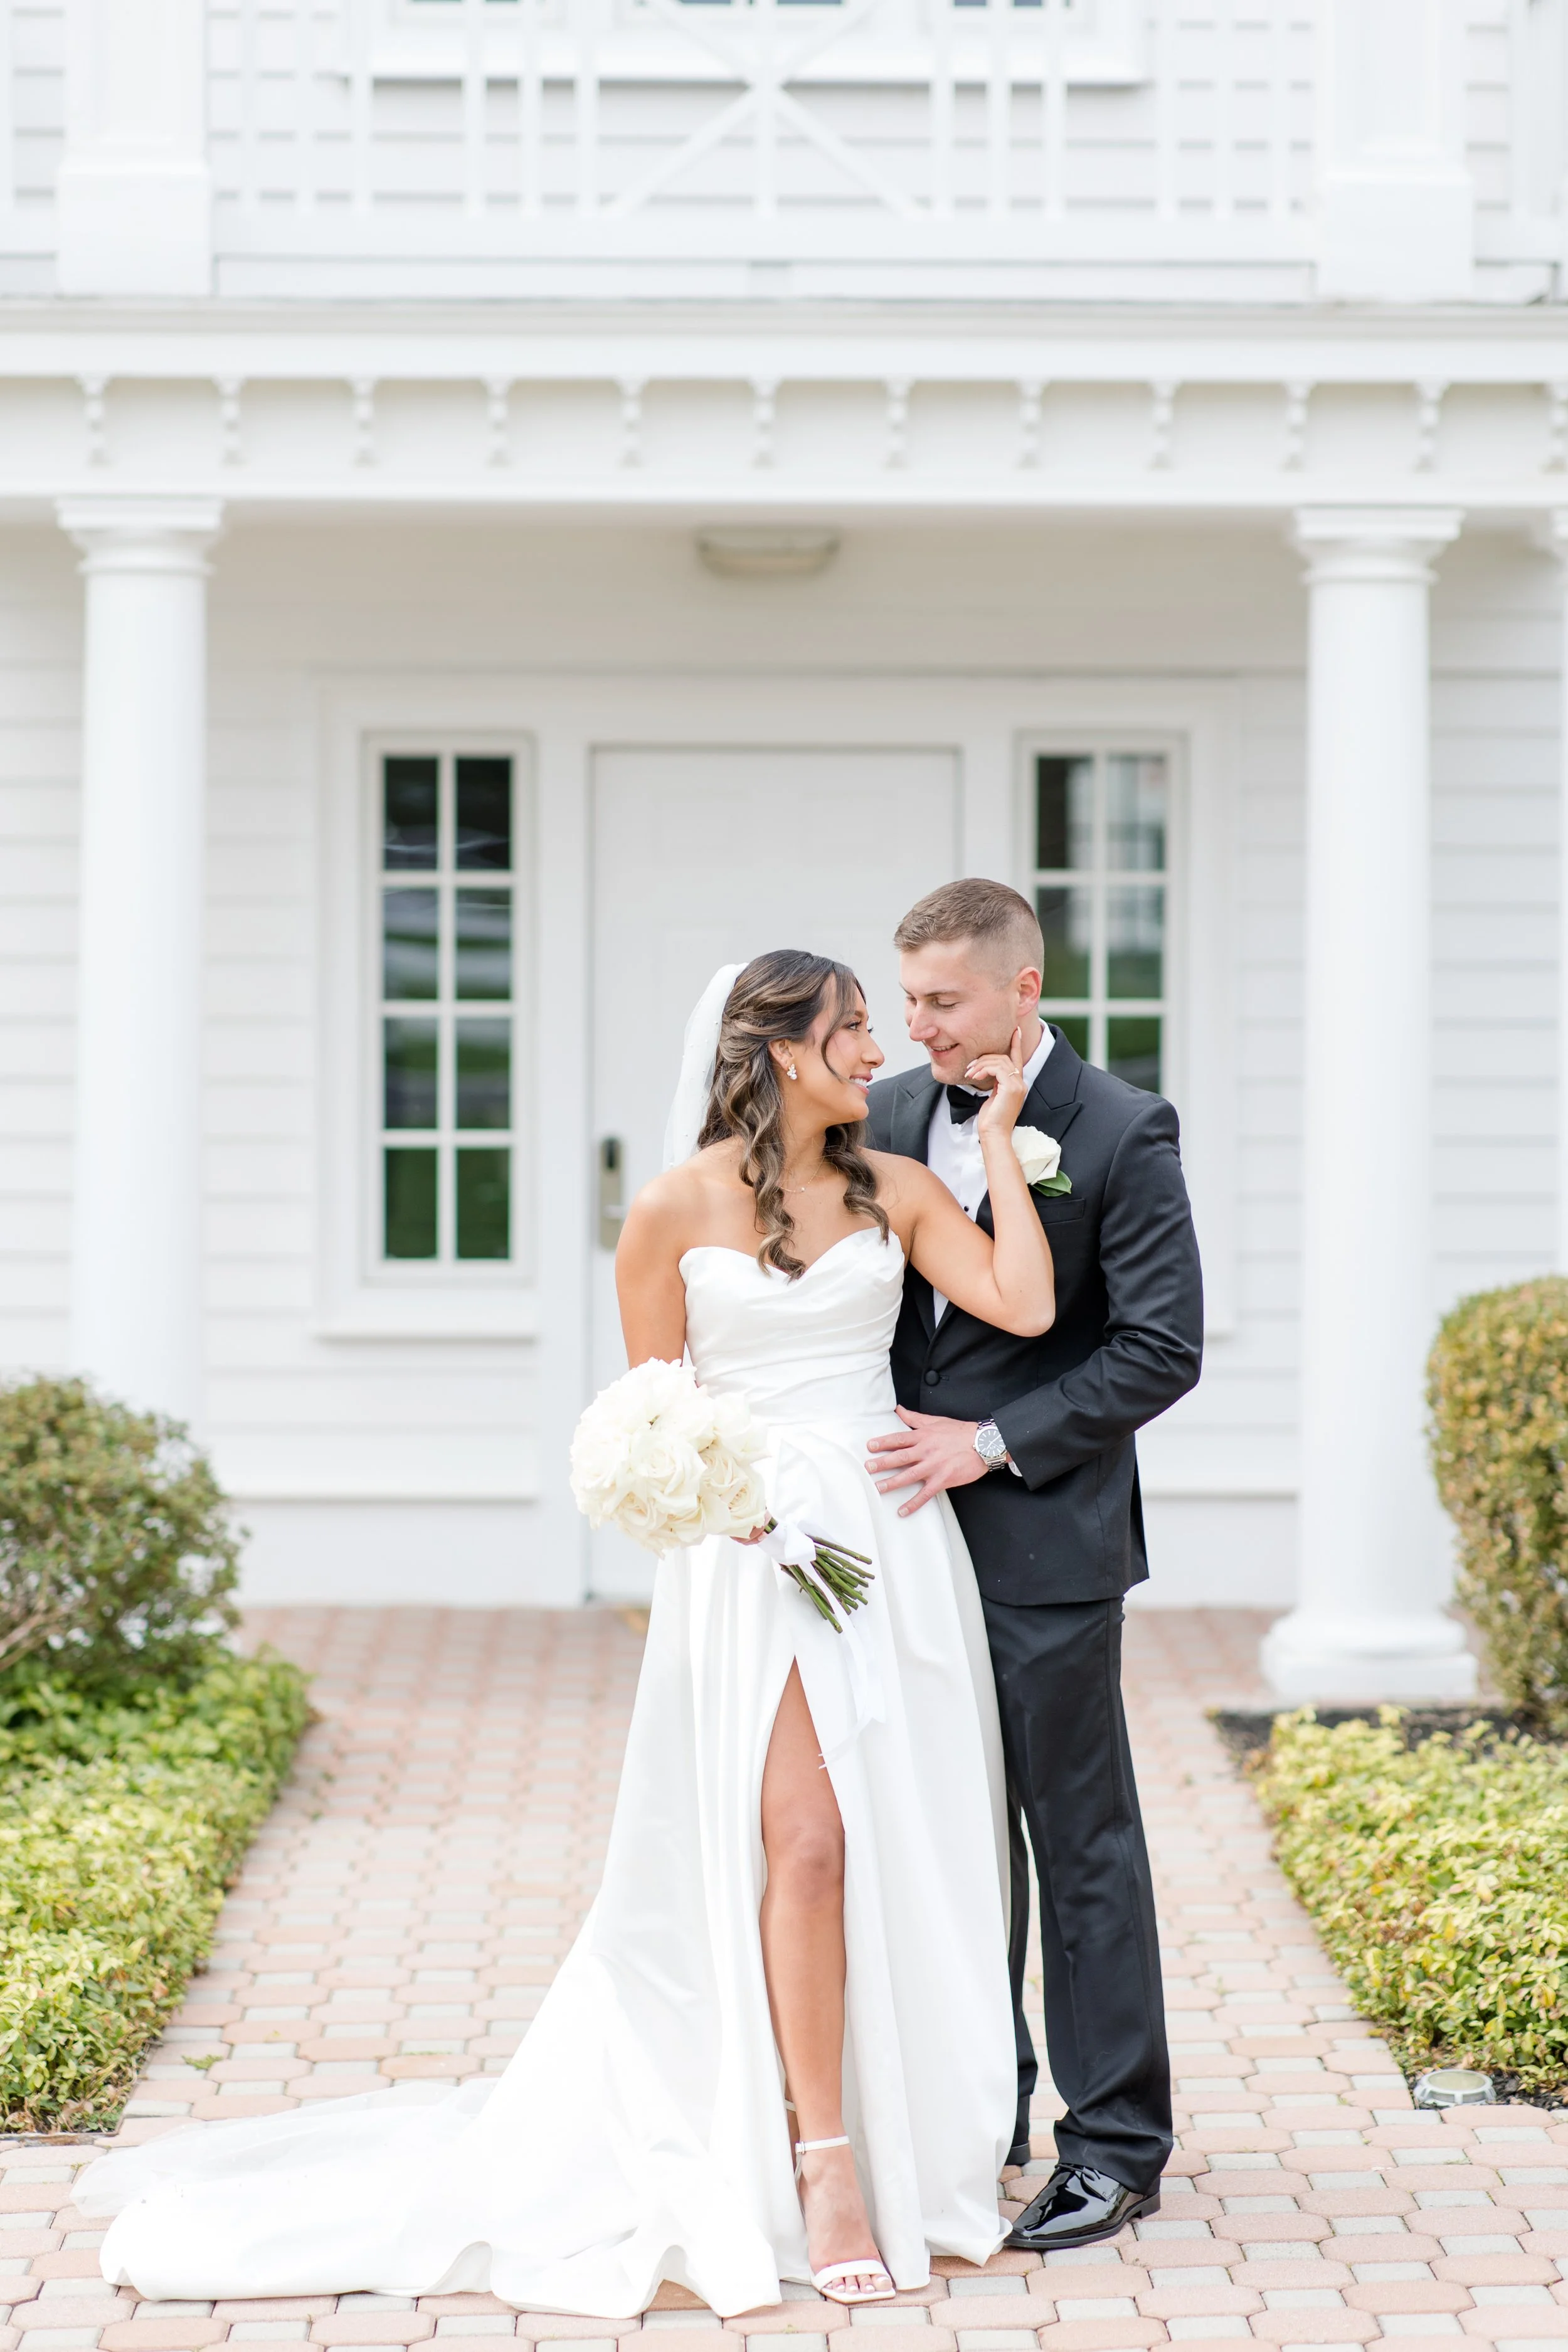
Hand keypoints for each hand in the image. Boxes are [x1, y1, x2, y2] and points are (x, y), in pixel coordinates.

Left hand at [865, 1407, 985, 1514]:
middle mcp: (926, 1451)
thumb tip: (898, 1409)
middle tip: (867, 1468)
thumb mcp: (936, 1421)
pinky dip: (913, 1503)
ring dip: (892, 1483)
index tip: (869, 1446)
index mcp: (923, 1436)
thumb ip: (914, 1418)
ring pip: (909, 1476)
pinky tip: (902, 1510)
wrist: (983, 1443)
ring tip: (878, 1488)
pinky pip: (925, 1494)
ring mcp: (934, 1466)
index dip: (883, 1442)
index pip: (899, 1439)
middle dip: (882, 1463)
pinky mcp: (943, 1480)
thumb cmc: (960, 1432)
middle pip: (900, 1457)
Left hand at [968, 1027, 1026, 1140]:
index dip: (1016, 1044)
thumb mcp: (992, 1097)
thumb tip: (985, 1071)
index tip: (1015, 1030)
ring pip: (1000, 1061)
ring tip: (970, 1072)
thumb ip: (994, 1083)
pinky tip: (975, 1075)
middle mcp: (1020, 1083)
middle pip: (1004, 1058)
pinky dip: (984, 1068)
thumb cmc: (990, 1120)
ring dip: (981, 1064)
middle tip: (970, 1067)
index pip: (1017, 1060)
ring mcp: (1018, 1085)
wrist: (993, 1135)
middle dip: (985, 1058)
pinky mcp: (1012, 1088)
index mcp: (1016, 1085)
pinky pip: (998, 1068)